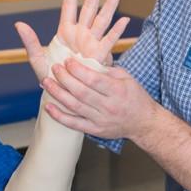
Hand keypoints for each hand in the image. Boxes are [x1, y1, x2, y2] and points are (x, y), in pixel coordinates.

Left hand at [15, 0, 129, 81]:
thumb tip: (19, 24)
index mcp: (65, 32)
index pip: (70, 6)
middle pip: (89, 7)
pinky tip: (124, 20)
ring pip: (102, 19)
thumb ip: (30, 42)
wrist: (62, 95)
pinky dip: (117, 31)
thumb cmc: (50, 78)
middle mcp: (80, 34)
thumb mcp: (37, 60)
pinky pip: (109, 41)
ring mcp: (91, 43)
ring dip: (110, 5)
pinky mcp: (98, 55)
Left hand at [41, 56, 160, 139]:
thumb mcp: (127, 78)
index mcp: (117, 91)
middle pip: (81, 92)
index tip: (67, 61)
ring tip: (46, 82)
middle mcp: (108, 106)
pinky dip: (59, 116)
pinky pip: (74, 124)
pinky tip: (48, 106)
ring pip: (75, 106)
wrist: (144, 123)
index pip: (93, 80)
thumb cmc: (135, 97)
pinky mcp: (95, 130)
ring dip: (58, 94)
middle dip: (65, 79)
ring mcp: (100, 120)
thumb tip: (86, 61)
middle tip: (54, 68)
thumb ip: (107, 70)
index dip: (78, 70)